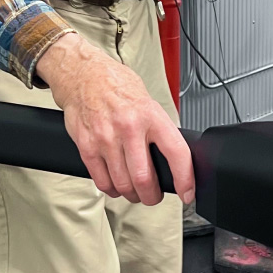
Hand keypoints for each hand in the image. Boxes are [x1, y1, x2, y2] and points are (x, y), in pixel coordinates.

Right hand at [35, 34, 194, 206]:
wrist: (84, 75)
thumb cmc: (117, 87)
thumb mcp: (147, 102)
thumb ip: (158, 129)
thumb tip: (172, 158)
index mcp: (151, 115)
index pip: (176, 153)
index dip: (185, 179)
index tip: (188, 193)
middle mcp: (129, 127)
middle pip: (144, 179)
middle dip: (152, 196)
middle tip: (153, 196)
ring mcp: (106, 138)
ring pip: (123, 184)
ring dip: (131, 195)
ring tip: (134, 192)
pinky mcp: (87, 146)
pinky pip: (101, 180)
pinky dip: (111, 189)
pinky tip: (115, 185)